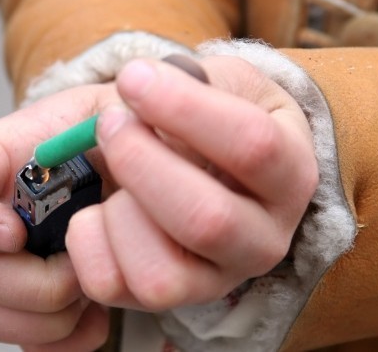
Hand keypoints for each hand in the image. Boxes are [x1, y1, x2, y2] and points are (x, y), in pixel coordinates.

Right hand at [0, 84, 119, 350]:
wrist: (146, 173)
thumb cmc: (127, 135)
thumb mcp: (120, 109)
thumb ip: (105, 121)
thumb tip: (109, 146)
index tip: (13, 231)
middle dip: (31, 280)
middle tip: (81, 263)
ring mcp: (0, 270)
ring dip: (48, 314)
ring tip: (92, 286)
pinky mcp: (28, 312)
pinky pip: (26, 346)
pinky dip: (66, 339)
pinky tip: (97, 313)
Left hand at [66, 56, 317, 310]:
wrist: (211, 165)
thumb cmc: (211, 118)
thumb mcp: (215, 83)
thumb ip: (184, 80)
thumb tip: (136, 85)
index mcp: (290, 174)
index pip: (253, 145)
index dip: (183, 107)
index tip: (132, 77)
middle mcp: (264, 240)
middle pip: (206, 220)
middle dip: (140, 162)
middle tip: (108, 122)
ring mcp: (217, 281)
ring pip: (160, 275)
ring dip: (118, 213)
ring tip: (111, 177)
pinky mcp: (166, 300)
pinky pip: (112, 286)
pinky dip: (87, 241)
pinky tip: (96, 208)